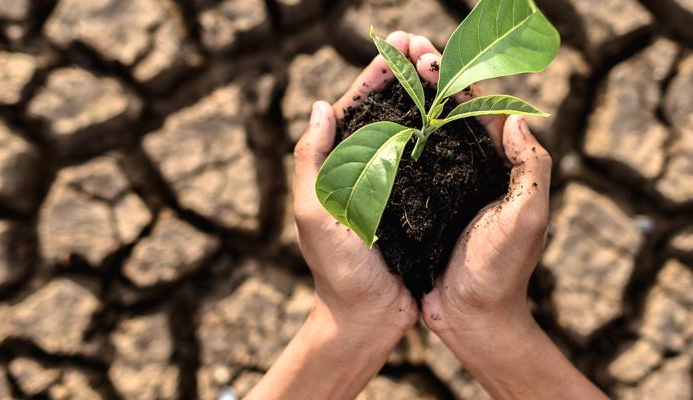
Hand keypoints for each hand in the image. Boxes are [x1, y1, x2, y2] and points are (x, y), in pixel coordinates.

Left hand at [293, 31, 424, 341]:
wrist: (367, 317)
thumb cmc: (337, 270)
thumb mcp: (314, 213)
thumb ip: (311, 160)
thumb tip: (320, 106)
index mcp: (336, 166)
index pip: (354, 108)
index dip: (375, 74)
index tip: (397, 45)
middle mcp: (364, 169)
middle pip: (385, 111)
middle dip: (404, 74)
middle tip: (427, 45)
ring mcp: (392, 184)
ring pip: (410, 128)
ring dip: (425, 96)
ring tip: (445, 67)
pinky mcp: (418, 202)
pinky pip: (430, 159)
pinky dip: (442, 133)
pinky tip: (459, 114)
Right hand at [413, 36, 605, 398]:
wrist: (471, 319)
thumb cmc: (500, 272)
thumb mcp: (527, 219)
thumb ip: (533, 170)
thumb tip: (519, 118)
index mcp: (499, 167)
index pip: (480, 110)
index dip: (456, 80)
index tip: (430, 56)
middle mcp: (471, 171)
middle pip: (449, 114)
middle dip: (428, 80)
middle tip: (404, 51)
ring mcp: (443, 188)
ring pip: (424, 134)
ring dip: (407, 103)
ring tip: (387, 75)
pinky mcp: (420, 207)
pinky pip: (405, 166)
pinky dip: (391, 141)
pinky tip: (371, 126)